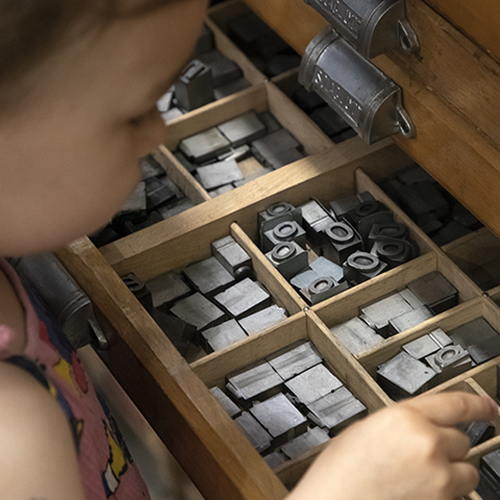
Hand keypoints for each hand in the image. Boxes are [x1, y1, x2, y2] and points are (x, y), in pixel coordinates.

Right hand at [287, 392, 497, 499]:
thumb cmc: (340, 474)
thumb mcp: (365, 430)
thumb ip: (399, 423)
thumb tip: (418, 425)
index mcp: (404, 418)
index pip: (456, 403)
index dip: (479, 405)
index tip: (491, 408)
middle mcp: (427, 444)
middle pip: (461, 440)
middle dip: (446, 447)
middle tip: (421, 456)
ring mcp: (438, 478)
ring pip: (466, 472)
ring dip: (450, 473)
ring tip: (418, 479)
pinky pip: (455, 496)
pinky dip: (442, 495)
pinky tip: (414, 493)